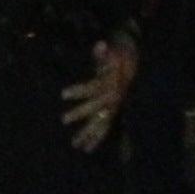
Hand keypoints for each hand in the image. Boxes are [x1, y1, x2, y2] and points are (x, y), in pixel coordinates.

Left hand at [61, 33, 138, 151]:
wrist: (132, 66)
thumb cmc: (117, 57)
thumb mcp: (111, 52)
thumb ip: (103, 52)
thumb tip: (100, 44)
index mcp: (110, 82)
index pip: (92, 88)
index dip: (78, 91)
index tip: (62, 94)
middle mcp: (112, 97)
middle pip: (94, 107)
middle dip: (79, 114)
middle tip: (63, 119)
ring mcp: (113, 107)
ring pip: (100, 122)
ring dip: (88, 133)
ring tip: (75, 144)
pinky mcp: (113, 113)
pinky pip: (105, 129)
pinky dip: (96, 139)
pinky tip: (87, 149)